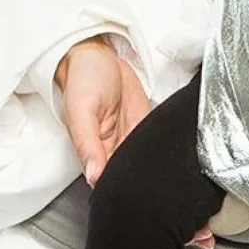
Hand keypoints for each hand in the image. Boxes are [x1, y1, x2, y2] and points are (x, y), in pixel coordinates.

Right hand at [55, 39, 152, 183]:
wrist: (99, 54)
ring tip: (163, 166)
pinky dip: (162, 148)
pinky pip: (155, 144)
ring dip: (154, 167)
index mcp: (92, 153)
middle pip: (129, 176)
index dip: (121, 190)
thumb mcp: (80, 110)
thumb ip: (86, 144)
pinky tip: (168, 150)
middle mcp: (111, 150)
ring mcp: (129, 140)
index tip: (134, 193)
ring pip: (144, 163)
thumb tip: (93, 175)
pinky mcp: (144, 127)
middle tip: (155, 183)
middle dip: (141, 181)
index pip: (107, 183)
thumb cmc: (83, 79)